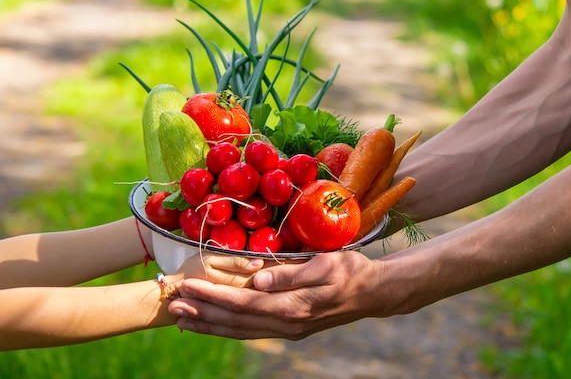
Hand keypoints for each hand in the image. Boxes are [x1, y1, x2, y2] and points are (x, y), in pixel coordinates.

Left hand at [167, 251, 390, 339]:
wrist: (373, 293)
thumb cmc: (351, 271)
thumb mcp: (325, 264)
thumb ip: (290, 274)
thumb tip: (258, 281)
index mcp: (293, 306)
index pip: (243, 302)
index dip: (213, 295)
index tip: (188, 286)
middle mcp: (287, 323)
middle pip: (235, 321)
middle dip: (202, 312)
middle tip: (172, 305)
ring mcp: (289, 329)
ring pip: (241, 331)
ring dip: (210, 325)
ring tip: (183, 319)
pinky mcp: (291, 328)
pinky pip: (253, 331)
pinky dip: (229, 329)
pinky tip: (215, 324)